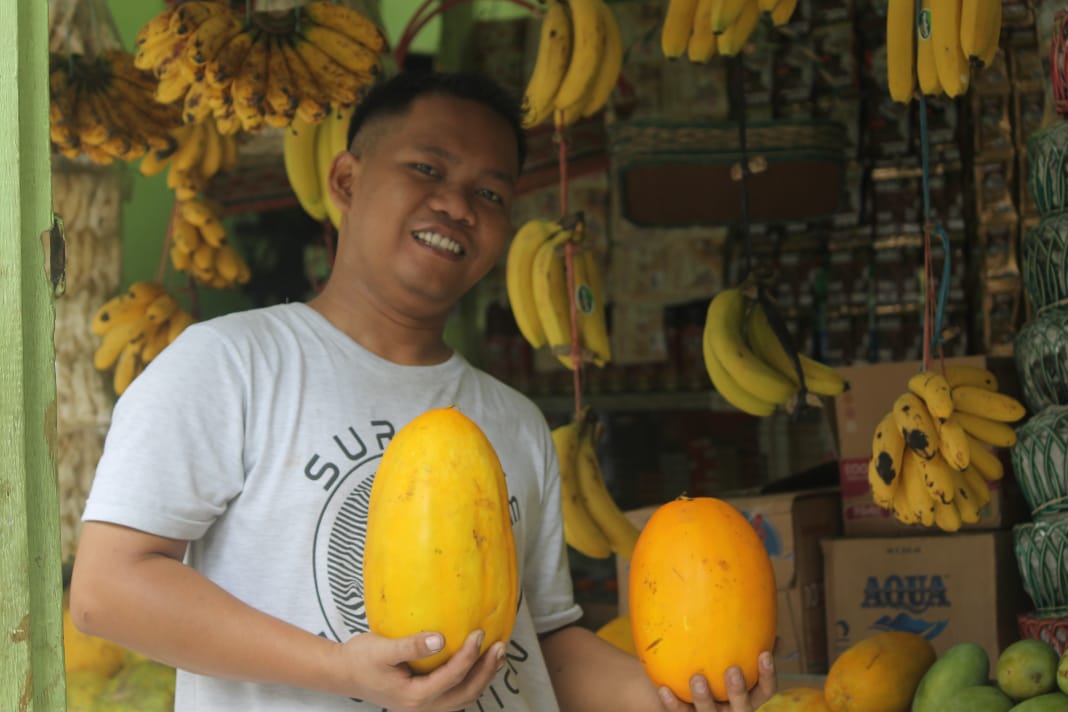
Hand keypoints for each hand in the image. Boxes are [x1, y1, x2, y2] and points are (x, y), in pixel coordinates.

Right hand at [337, 628, 504, 710]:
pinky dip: (471, 680)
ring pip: (463, 697)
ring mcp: (425, 706)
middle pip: (465, 693)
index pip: (452, 677)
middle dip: (486, 671)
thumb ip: (412, 645)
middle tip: (501, 647)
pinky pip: (455, 694)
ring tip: (498, 655)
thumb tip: (440, 638)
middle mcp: (423, 707)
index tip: (480, 632)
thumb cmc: (361, 659)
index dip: (469, 656)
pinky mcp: (425, 699)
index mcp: (414, 696)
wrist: (344, 673)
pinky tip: (478, 663)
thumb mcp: (383, 649)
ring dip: (483, 678)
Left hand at [656, 652, 775, 711]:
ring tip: (697, 678)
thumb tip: (765, 622)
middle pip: (742, 708)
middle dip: (738, 691)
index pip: (766, 690)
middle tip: (733, 669)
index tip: (764, 653)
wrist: (684, 693)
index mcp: (749, 697)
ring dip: (704, 698)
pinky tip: (664, 689)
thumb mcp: (731, 658)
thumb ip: (747, 645)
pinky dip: (672, 703)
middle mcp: (732, 711)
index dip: (768, 675)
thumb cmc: (716, 668)